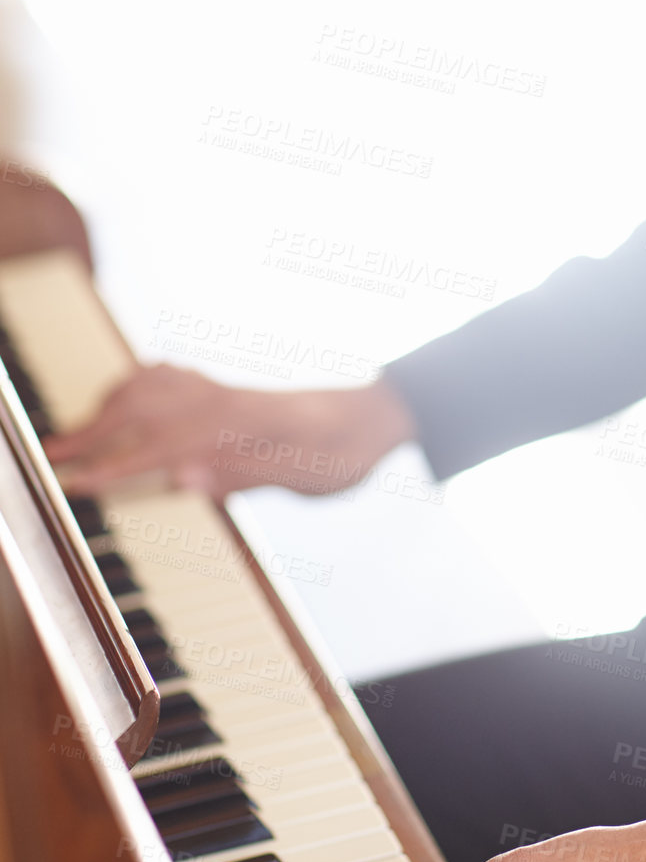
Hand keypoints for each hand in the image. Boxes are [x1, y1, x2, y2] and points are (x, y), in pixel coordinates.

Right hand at [42, 364, 416, 500]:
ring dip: (107, 406)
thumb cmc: (345, 451)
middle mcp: (224, 399)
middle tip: (52, 459)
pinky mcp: (231, 391)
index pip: (159, 445)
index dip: (114, 466)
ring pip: (150, 386)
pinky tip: (129, 391)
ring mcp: (225, 390)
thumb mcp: (304, 476)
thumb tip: (179, 478)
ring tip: (74, 431)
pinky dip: (137, 383)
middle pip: (141, 409)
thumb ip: (243, 475)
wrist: (377, 416)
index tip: (76, 484)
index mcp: (237, 423)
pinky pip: (172, 377)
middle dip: (91, 433)